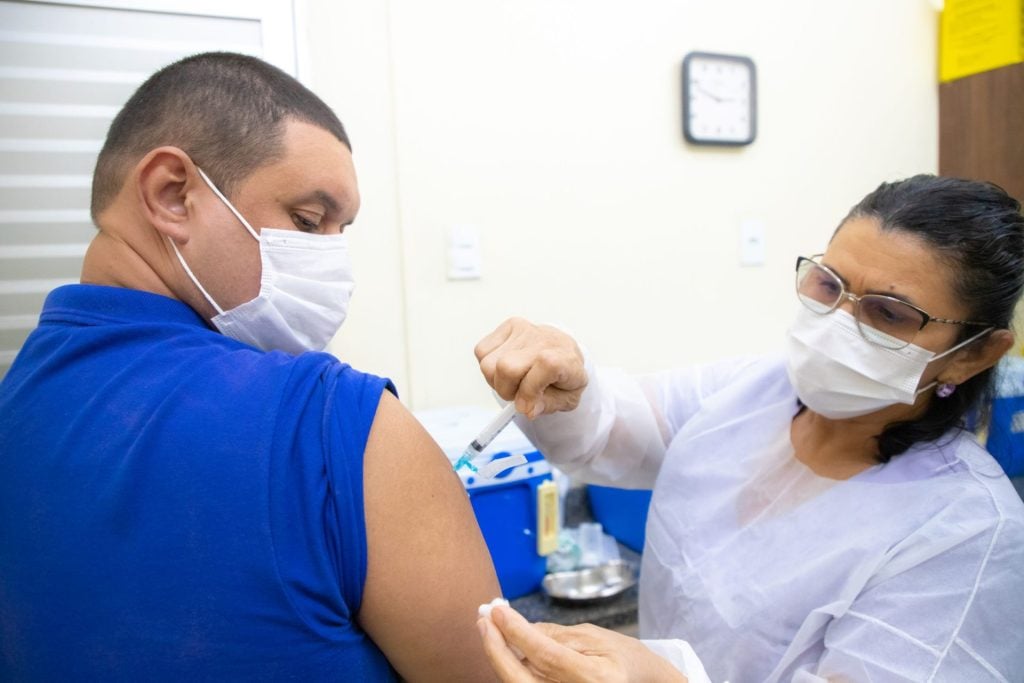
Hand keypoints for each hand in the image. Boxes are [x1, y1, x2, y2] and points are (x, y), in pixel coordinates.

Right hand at [474, 318, 586, 418]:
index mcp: (563, 357)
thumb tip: (526, 408)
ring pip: (488, 363)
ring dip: (496, 380)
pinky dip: (489, 366)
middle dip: (506, 390)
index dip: (530, 392)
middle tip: (517, 394)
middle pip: (506, 367)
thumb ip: (547, 405)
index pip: (544, 366)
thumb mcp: (566, 399)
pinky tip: (505, 367)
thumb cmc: (564, 375)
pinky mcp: (509, 326)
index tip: (526, 405)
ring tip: (512, 381)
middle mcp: (542, 339)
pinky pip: (482, 351)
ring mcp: (524, 330)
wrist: (562, 351)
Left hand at [477, 605, 687, 682]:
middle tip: (484, 620)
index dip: (516, 631)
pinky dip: (511, 666)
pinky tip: (505, 646)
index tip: (497, 609)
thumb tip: (515, 625)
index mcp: (592, 679)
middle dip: (496, 649)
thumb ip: (554, 634)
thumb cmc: (622, 657)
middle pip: (520, 679)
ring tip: (491, 628)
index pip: (544, 654)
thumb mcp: (593, 636)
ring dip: (499, 656)